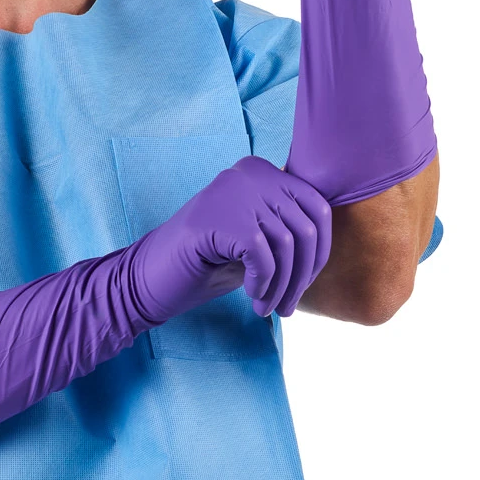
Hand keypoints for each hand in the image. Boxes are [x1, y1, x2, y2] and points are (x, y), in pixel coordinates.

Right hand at [129, 155, 331, 321]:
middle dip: (303, 277)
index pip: (318, 209)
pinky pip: (265, 257)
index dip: (319, 254)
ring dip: (283, 287)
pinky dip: (264, 283)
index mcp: (261, 171)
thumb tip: (329, 245)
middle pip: (305, 228)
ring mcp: (235, 193)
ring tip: (267, 308)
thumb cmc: (206, 263)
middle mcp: (250, 174)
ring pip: (287, 246)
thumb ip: (288, 230)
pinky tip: (252, 296)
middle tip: (287, 307)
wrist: (151, 276)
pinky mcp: (222, 218)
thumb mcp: (255, 240)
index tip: (304, 287)